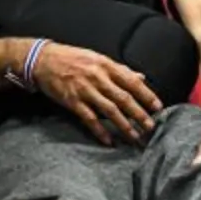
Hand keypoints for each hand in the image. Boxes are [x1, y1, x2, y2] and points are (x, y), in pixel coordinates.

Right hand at [31, 43, 161, 145]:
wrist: (43, 60)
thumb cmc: (72, 58)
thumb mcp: (98, 58)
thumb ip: (120, 70)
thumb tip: (141, 77)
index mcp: (106, 65)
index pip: (132, 81)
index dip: (146, 95)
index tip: (158, 107)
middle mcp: (97, 77)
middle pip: (123, 98)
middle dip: (139, 114)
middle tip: (150, 127)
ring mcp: (85, 90)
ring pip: (109, 110)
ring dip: (124, 125)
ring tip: (135, 136)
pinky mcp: (72, 101)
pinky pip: (89, 118)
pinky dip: (100, 131)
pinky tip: (109, 140)